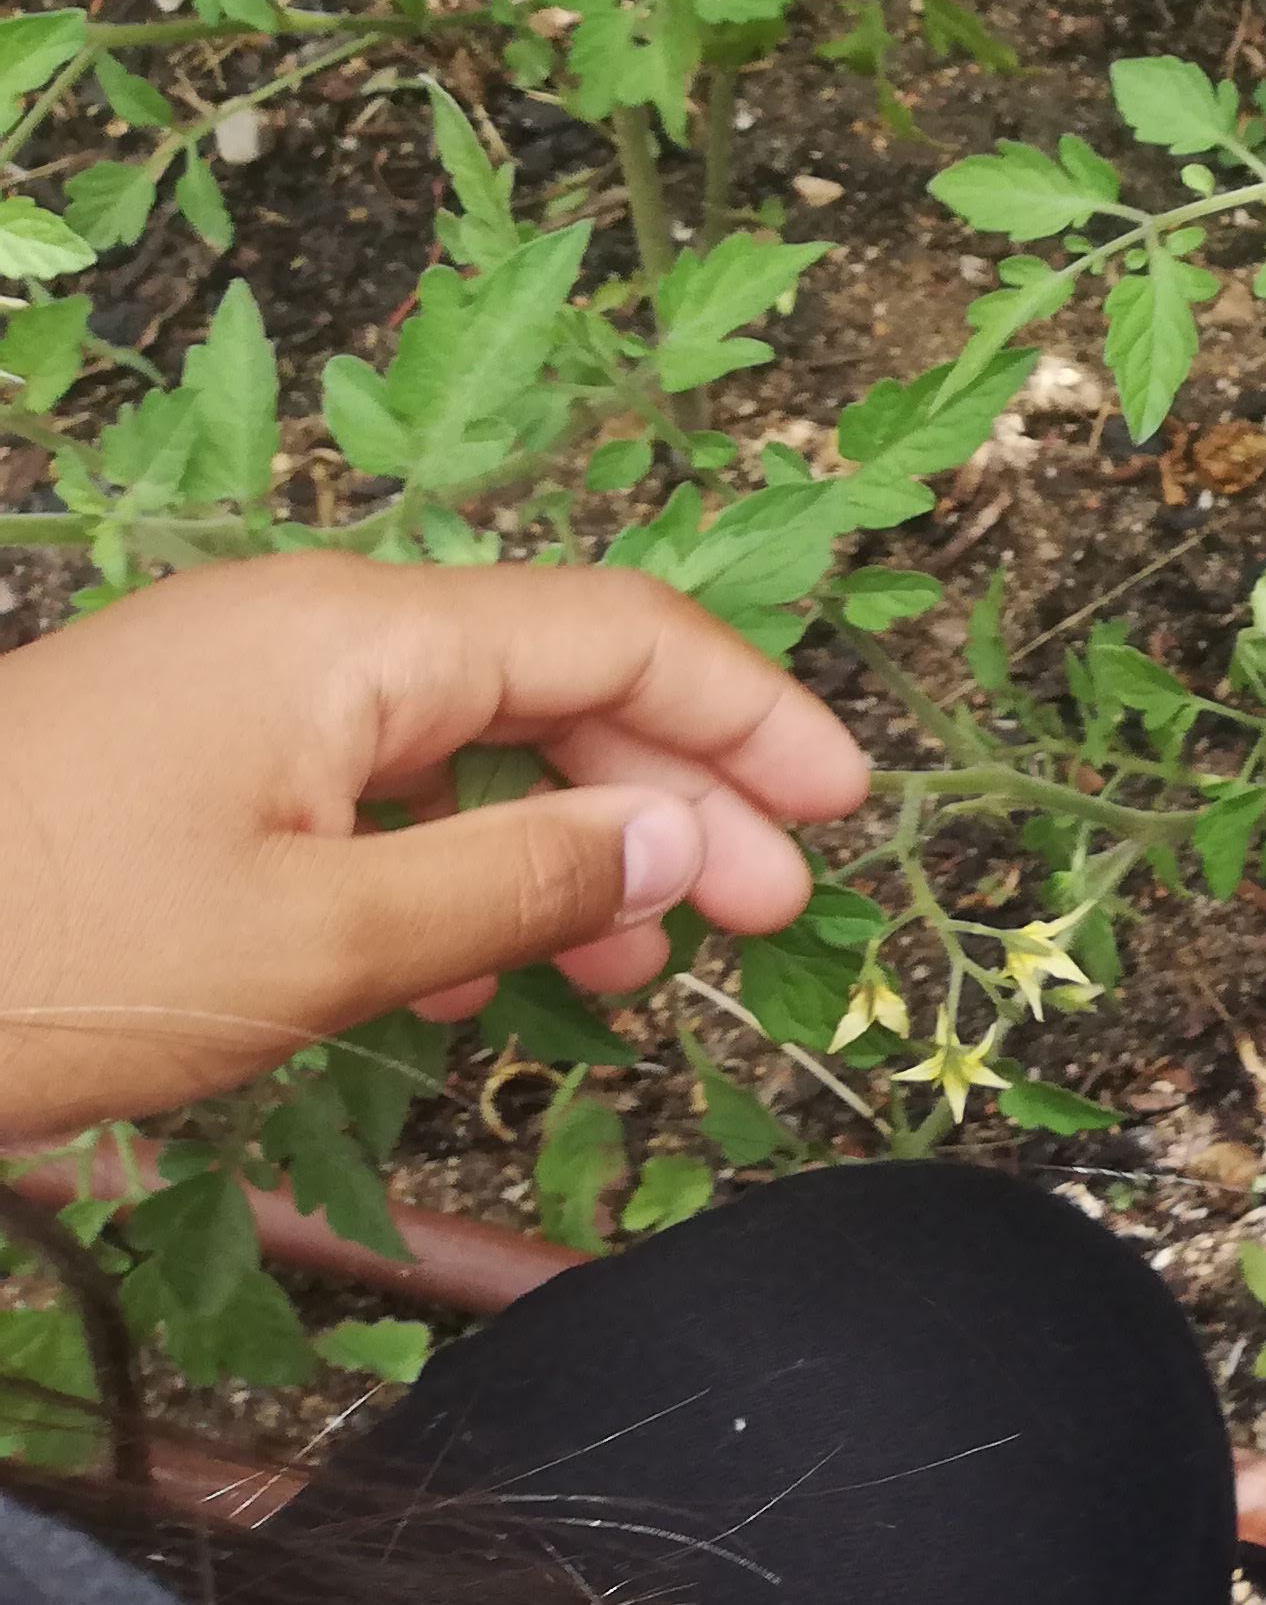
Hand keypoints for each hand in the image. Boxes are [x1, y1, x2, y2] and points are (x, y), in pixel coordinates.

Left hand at [0, 556, 867, 1137]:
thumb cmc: (44, 958)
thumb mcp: (317, 943)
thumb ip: (521, 880)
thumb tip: (680, 837)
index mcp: (355, 635)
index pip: (619, 633)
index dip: (754, 715)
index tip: (846, 812)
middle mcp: (305, 631)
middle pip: (554, 675)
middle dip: (681, 789)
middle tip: (768, 919)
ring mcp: (230, 692)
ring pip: (464, 735)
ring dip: (573, 838)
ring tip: (637, 968)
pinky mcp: (173, 764)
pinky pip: (369, 782)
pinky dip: (458, 860)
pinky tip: (474, 972)